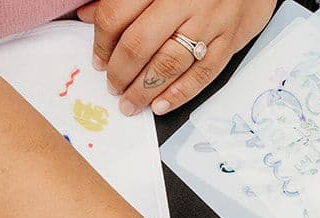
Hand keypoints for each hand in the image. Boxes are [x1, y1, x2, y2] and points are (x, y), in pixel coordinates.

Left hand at [79, 0, 273, 115]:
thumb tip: (88, 15)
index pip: (116, 16)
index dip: (102, 43)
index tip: (98, 60)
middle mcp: (184, 1)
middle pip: (139, 45)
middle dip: (120, 73)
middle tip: (112, 87)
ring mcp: (210, 22)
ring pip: (169, 64)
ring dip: (145, 90)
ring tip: (131, 103)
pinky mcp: (231, 39)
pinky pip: (203, 73)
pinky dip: (180, 93)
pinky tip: (161, 105)